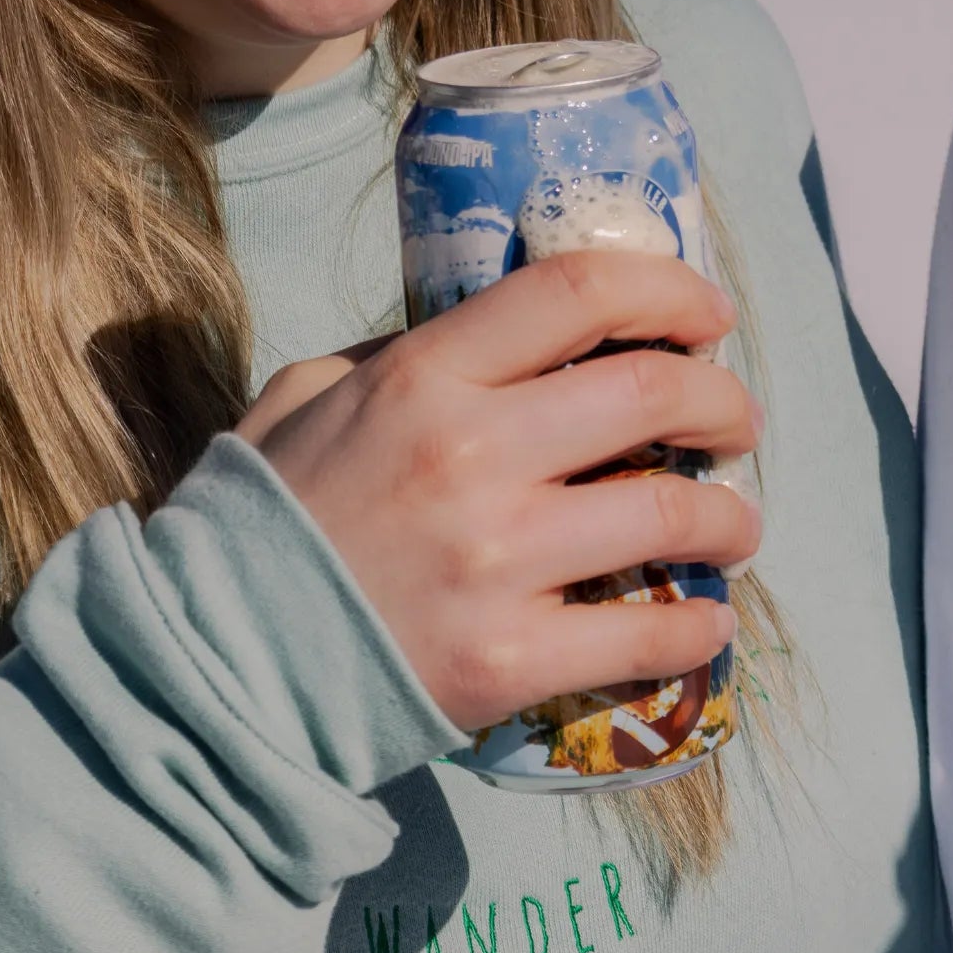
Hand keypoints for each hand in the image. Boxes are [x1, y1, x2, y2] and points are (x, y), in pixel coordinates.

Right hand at [239, 250, 761, 731]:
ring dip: (727, 517)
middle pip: (651, 394)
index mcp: (425, 377)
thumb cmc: (265, 519)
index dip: (668, 290)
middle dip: (721, 401)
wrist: (217, 662)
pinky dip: (697, 625)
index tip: (708, 316)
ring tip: (731, 526)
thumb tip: (502, 339)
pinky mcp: (512, 661)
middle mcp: (473, 455)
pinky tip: (703, 617)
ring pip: (671, 514)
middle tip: (734, 422)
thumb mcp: (310, 395)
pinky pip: (647, 635)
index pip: (578, 293)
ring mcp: (498, 562)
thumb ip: (399, 355)